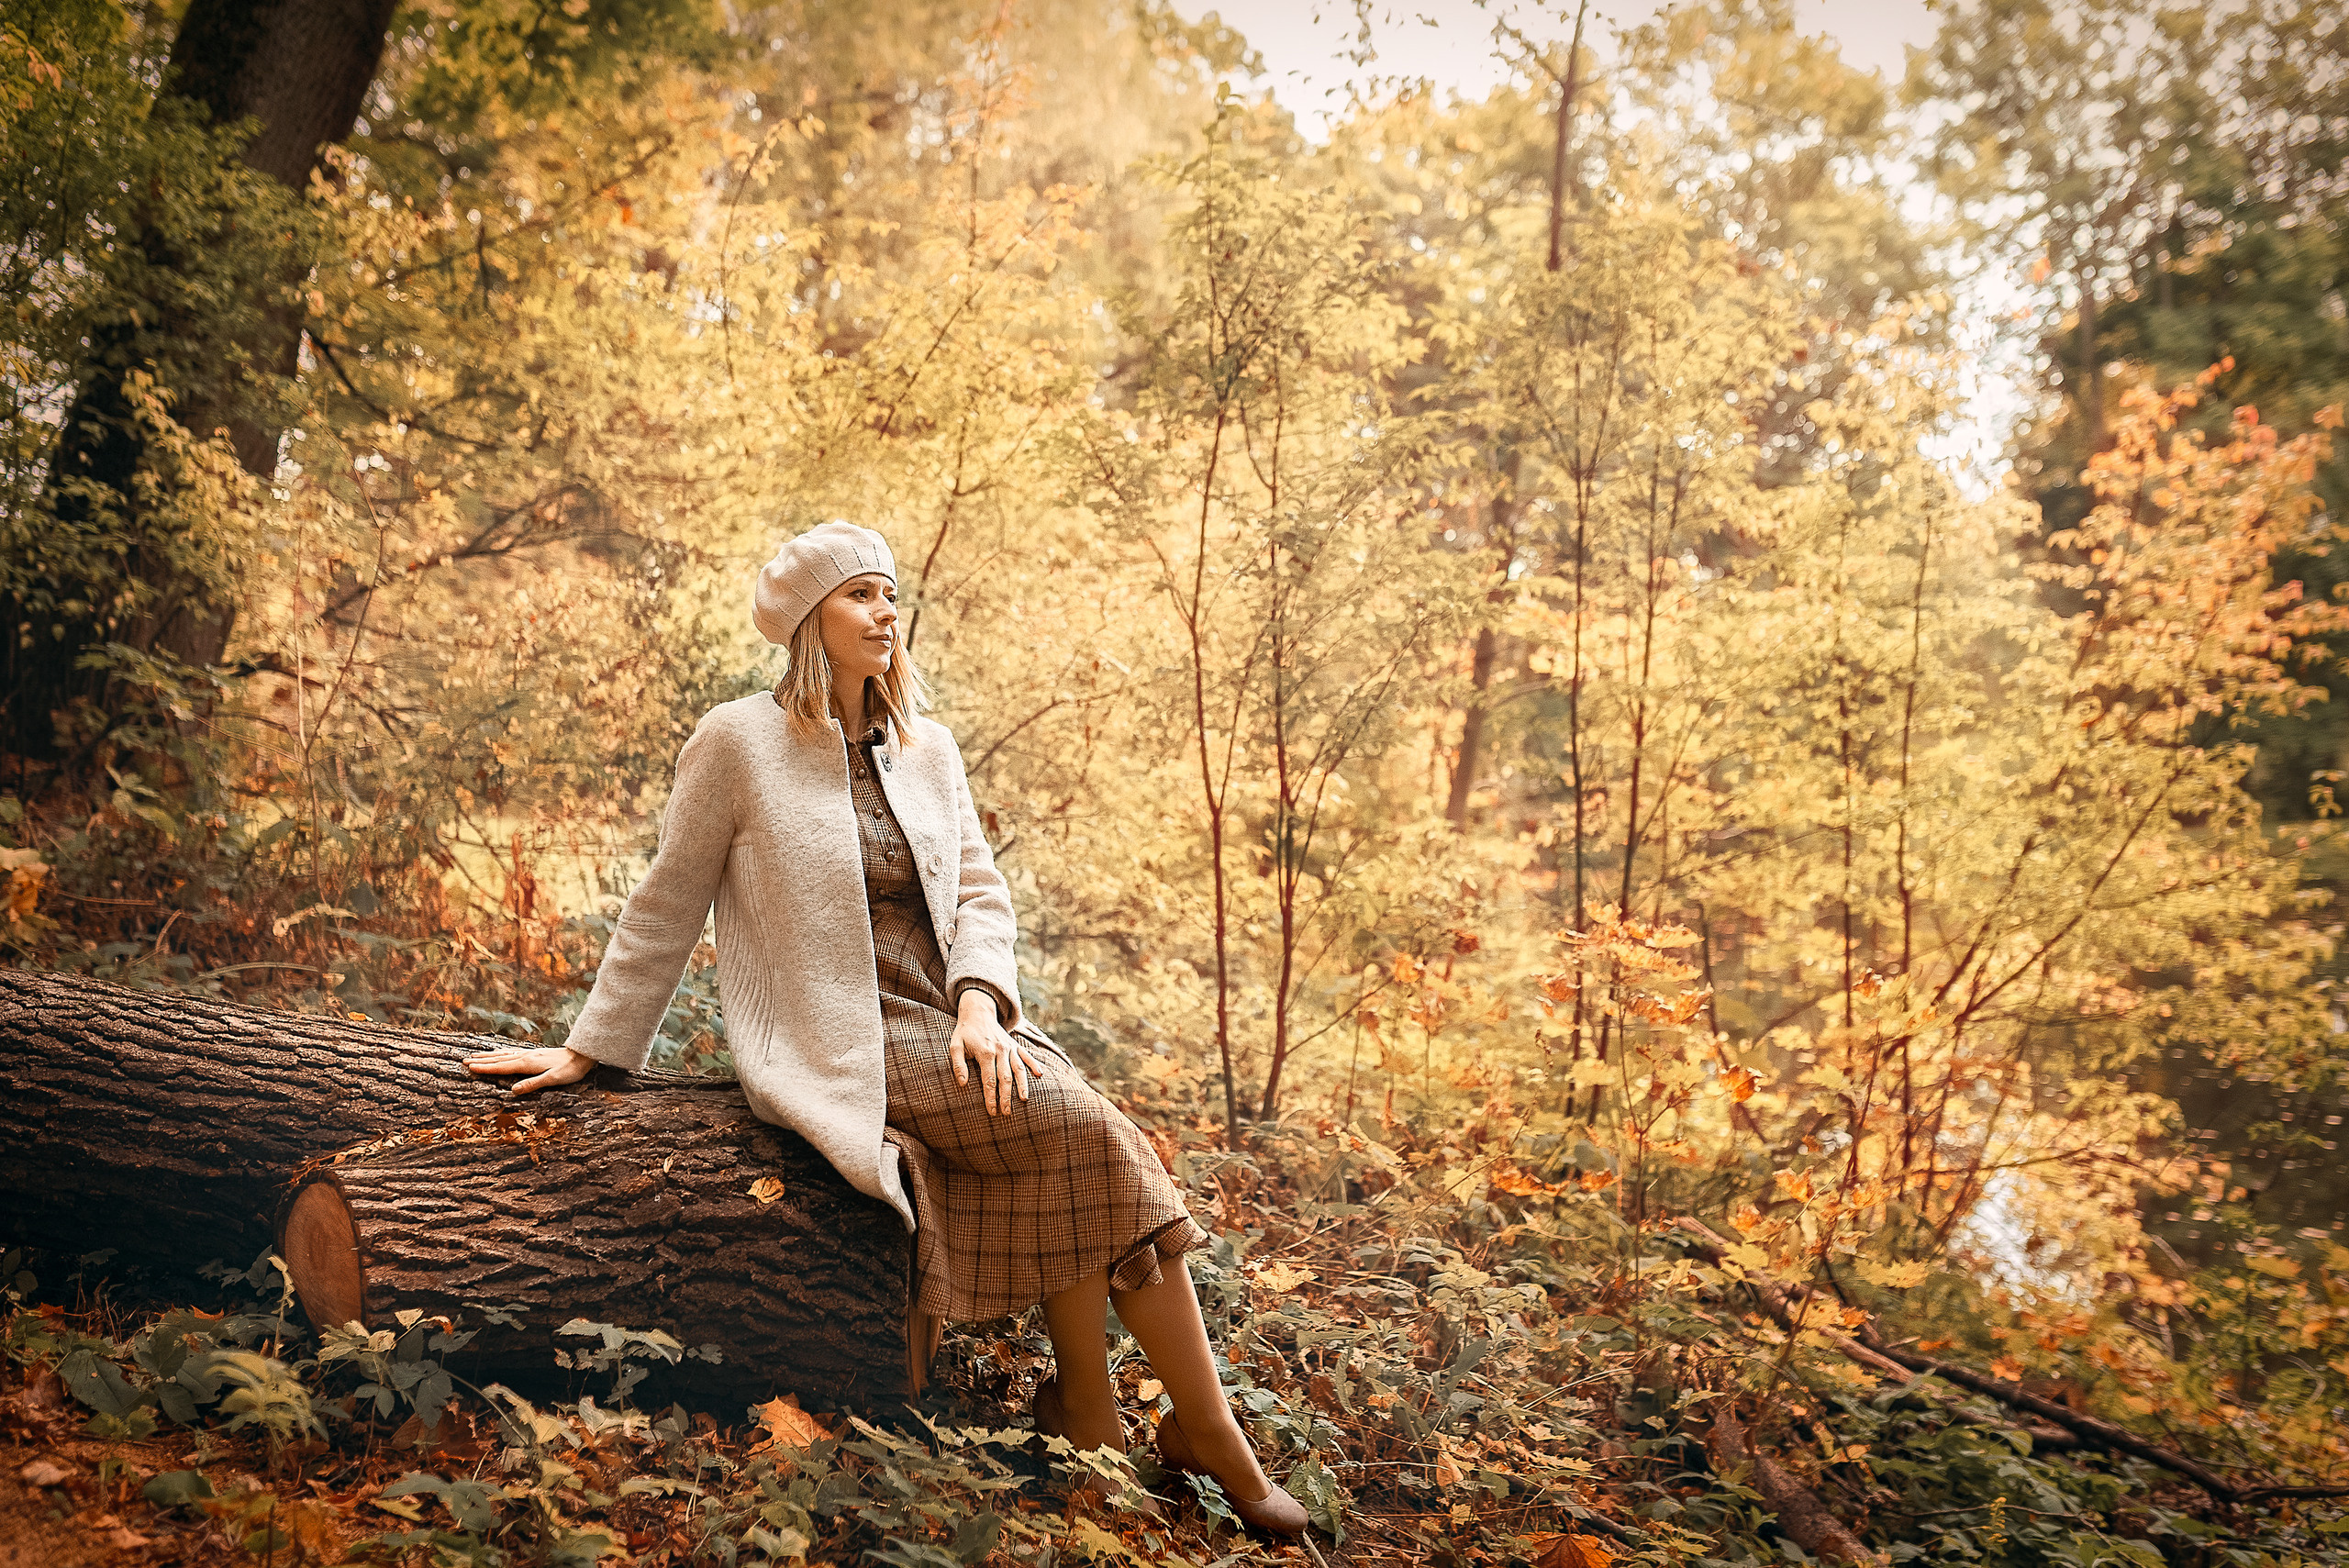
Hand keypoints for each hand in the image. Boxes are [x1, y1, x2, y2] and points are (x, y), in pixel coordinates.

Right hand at [463, 1045, 593, 1094]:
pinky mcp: (535, 1054)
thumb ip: (533, 1084)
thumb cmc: (569, 1069)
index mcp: (527, 1064)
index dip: (485, 1067)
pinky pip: (513, 1052)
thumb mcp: (552, 1079)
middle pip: (499, 1059)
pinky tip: (501, 1053)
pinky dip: (502, 1053)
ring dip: (489, 1055)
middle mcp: (526, 1057)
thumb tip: (513, 1091)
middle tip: (464, 1060)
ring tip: (476, 1055)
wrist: (582, 1055)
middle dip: (482, 1060)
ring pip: (505, 1054)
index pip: (501, 1067)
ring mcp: (530, 1054)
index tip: (469, 1066)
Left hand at [949, 989, 1046, 1115]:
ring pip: (1018, 1068)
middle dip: (1006, 1096)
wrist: (978, 1012)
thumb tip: (962, 1083)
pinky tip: (1040, 1075)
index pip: (989, 1080)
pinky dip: (1034, 1064)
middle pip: (1005, 1077)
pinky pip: (1026, 1055)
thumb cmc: (965, 1032)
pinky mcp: (1015, 1045)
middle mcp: (1000, 1050)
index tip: (992, 1111)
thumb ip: (958, 1065)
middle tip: (1007, 1112)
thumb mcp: (955, 1046)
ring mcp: (1009, 1047)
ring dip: (1022, 1085)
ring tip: (1024, 1100)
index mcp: (985, 1052)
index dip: (990, 1097)